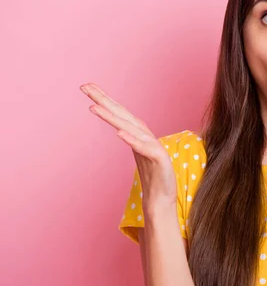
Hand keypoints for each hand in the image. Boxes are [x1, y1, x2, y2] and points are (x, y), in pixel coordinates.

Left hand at [80, 82, 177, 209]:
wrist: (164, 199)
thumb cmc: (153, 177)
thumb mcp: (140, 153)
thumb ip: (133, 138)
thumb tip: (121, 127)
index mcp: (139, 134)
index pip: (119, 112)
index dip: (104, 99)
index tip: (87, 86)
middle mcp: (145, 136)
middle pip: (122, 114)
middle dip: (103, 99)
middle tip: (84, 86)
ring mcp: (152, 146)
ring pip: (130, 128)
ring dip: (112, 117)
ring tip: (93, 107)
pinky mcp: (159, 159)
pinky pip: (143, 148)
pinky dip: (132, 140)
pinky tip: (119, 133)